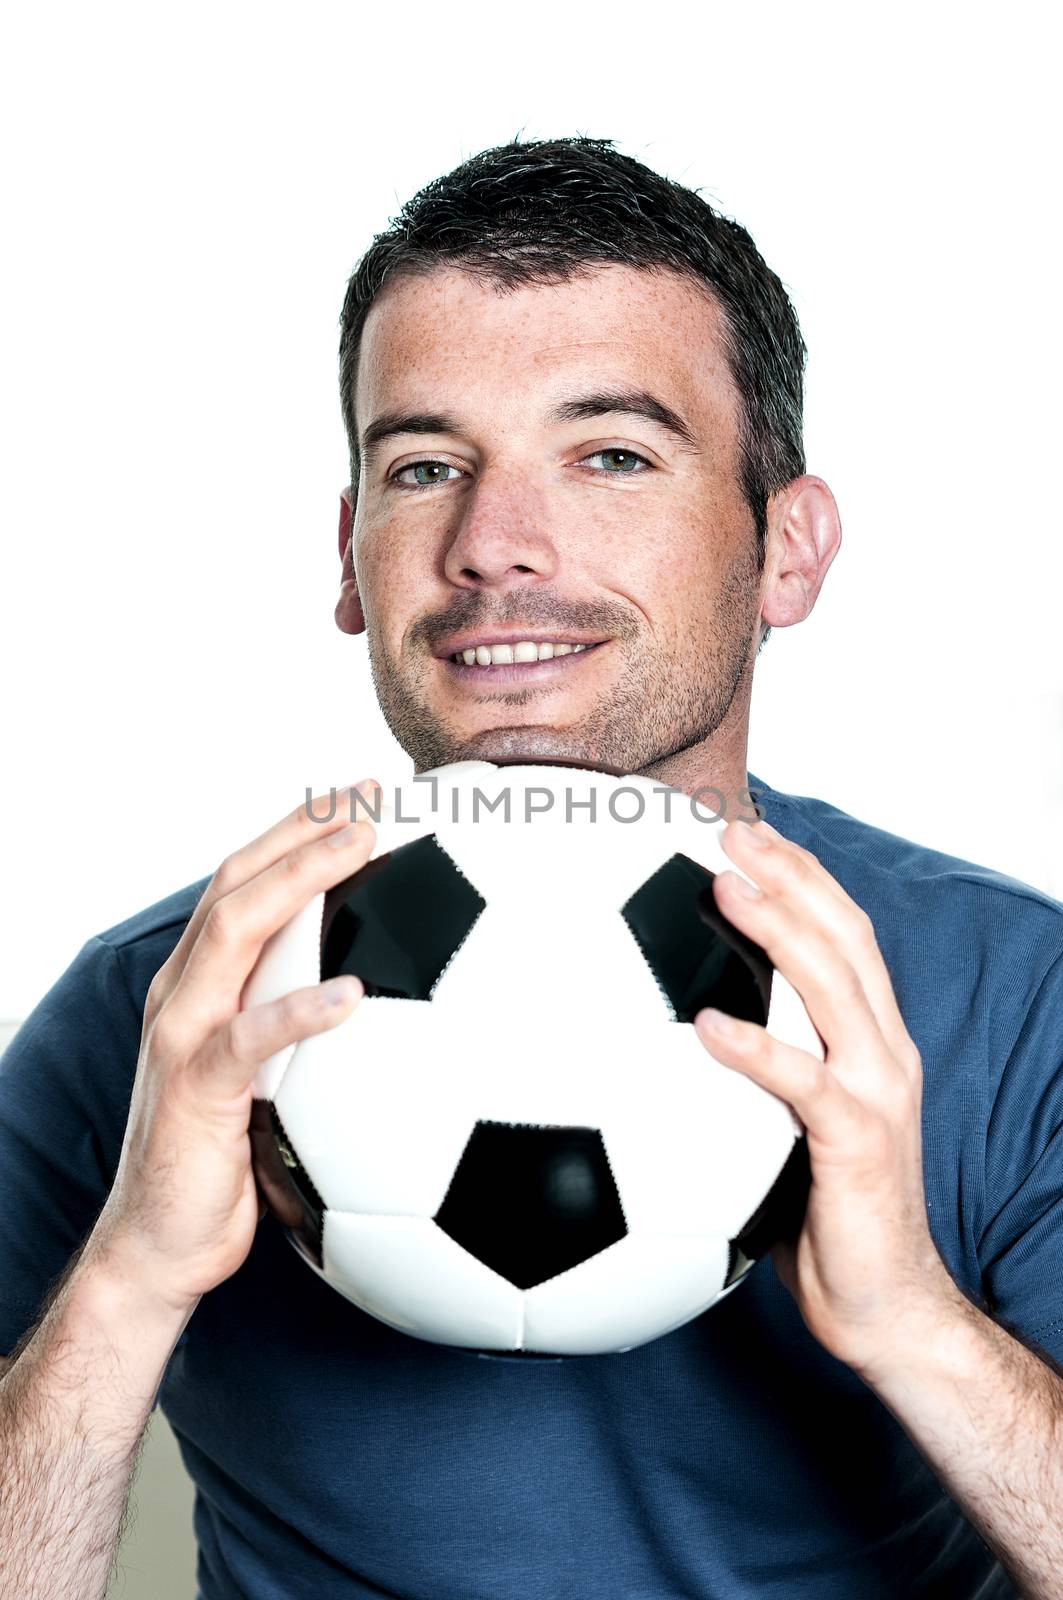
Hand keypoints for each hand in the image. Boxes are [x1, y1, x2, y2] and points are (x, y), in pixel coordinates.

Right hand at [93, 782, 378, 1313]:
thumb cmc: (224, 1159)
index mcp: (201, 982)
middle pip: (238, 881)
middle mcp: (184, 992)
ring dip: (300, 879)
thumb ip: (299, 1028)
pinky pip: (249, 1037)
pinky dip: (298, 1009)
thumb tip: (379, 999)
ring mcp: (182, 1034)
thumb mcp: (266, 1078)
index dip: (297, 830)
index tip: (364, 794)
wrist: (159, 1242)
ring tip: (361, 844)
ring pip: (236, 931)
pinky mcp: (195, 1088)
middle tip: (372, 793)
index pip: (245, 881)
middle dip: (302, 827)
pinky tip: (352, 992)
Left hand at [694, 817, 961, 1375]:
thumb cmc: (824, 1220)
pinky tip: (705, 1027)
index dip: (799, 876)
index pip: (841, 935)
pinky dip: (755, 1049)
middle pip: (843, 937)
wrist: (887, 1307)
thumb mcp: (782, 1130)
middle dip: (789, 873)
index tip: (744, 832)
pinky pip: (804, 1084)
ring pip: (833, 988)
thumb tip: (668, 1038)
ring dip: (778, 931)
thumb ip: (750, 1077)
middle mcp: (883, 1052)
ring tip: (724, 886)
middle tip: (727, 827)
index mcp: (869, 1042)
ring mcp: (877, 1093)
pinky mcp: (858, 1143)